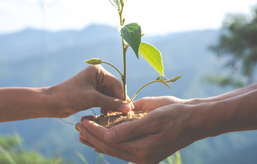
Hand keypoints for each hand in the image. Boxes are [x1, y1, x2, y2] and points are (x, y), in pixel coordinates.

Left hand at [50, 65, 130, 117]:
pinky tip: (105, 113)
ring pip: (109, 96)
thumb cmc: (69, 96)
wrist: (51, 103)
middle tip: (122, 114)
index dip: (122, 96)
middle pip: (114, 90)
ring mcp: (94, 85)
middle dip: (117, 102)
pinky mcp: (91, 94)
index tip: (128, 109)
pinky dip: (106, 107)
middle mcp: (98, 76)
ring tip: (112, 115)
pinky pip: (104, 100)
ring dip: (111, 105)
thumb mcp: (92, 98)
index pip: (116, 83)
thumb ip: (111, 103)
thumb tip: (128, 108)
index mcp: (98, 71)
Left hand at [76, 97, 202, 163]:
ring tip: (84, 132)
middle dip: (92, 136)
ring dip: (98, 140)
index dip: (95, 131)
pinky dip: (111, 143)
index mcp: (143, 150)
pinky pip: (123, 149)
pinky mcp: (146, 152)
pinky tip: (101, 139)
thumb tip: (107, 135)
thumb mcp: (153, 119)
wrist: (194, 120)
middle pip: (110, 147)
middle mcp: (142, 157)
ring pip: (115, 149)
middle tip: (78, 125)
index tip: (82, 121)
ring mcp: (144, 156)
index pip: (111, 141)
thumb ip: (129, 129)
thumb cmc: (175, 115)